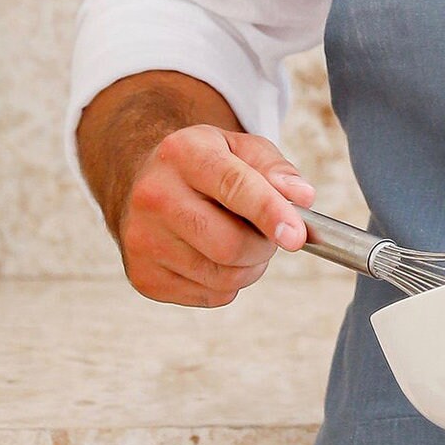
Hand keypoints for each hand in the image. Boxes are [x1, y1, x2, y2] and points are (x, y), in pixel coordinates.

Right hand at [115, 124, 314, 309]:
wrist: (142, 184)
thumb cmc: (202, 166)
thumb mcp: (240, 148)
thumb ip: (276, 168)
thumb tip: (302, 198)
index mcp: (182, 153)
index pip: (234, 186)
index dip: (270, 213)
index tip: (296, 236)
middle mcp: (154, 196)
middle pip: (229, 244)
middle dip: (264, 246)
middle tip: (268, 233)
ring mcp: (143, 240)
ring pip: (224, 276)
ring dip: (250, 266)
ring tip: (240, 240)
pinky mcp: (144, 276)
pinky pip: (211, 296)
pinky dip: (228, 283)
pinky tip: (214, 256)